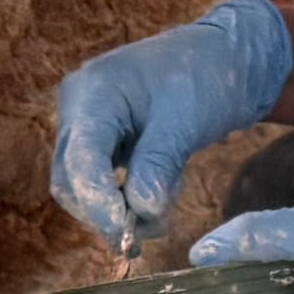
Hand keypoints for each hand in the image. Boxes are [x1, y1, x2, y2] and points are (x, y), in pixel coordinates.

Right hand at [49, 0, 293, 253]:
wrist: (223, 58)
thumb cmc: (206, 78)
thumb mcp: (186, 123)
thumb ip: (158, 167)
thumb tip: (141, 214)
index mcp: (93, 94)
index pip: (81, 161)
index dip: (99, 204)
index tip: (128, 235)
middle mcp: (78, 107)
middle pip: (70, 179)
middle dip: (107, 213)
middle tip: (154, 230)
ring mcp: (86, 123)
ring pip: (82, 186)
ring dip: (119, 210)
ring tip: (165, 209)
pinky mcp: (101, 139)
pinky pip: (100, 180)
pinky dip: (127, 197)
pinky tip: (162, 191)